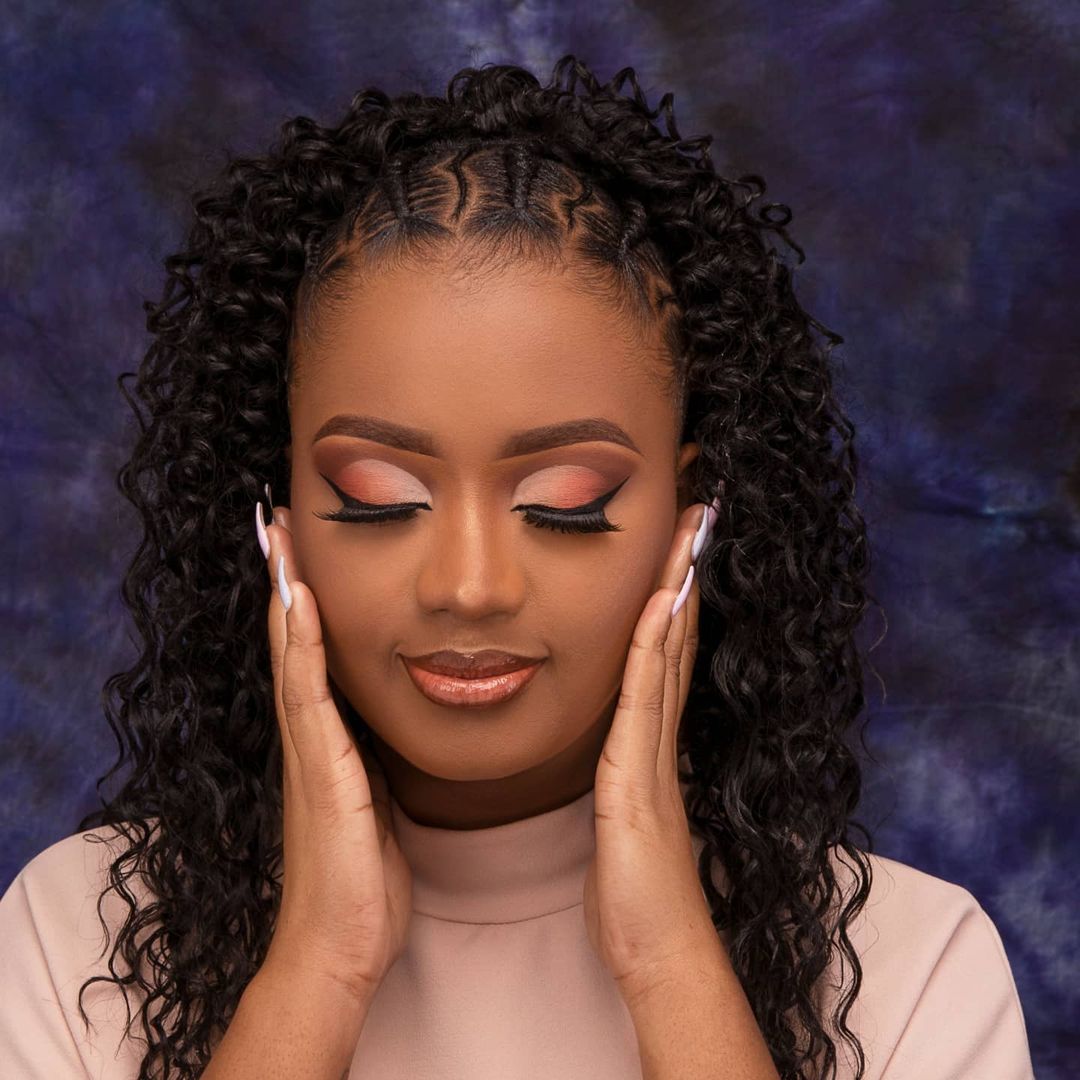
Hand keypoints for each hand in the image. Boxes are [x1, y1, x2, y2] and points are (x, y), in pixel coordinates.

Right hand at [256, 498, 412, 1002]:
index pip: (313, 659)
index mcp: (329, 744)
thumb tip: (388, 740)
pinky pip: (307, 694)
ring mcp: (310, 752)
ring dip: (286, 594)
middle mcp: (311, 739)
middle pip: (294, 644)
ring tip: (278, 538)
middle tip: (278, 523)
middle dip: (286, 583)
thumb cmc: (362, 884)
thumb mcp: (378, 809)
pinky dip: (301, 643)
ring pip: (293, 656)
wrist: (340, 947)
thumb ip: (376, 768)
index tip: (303, 555)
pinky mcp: (320, 770)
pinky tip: (298, 602)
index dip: (306, 606)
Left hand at [583, 500, 720, 1002]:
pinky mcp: (637, 779)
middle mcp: (659, 739)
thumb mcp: (625, 826)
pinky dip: (654, 646)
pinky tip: (661, 603)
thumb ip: (624, 784)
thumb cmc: (639, 899)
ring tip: (691, 533)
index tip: (679, 547)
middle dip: (686, 573)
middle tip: (699, 512)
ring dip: (678, 590)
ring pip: (665, 655)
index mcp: (650, 747)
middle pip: (673, 638)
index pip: (663, 654)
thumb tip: (618, 761)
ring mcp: (652, 756)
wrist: (659, 955)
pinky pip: (646, 698)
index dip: (672, 597)